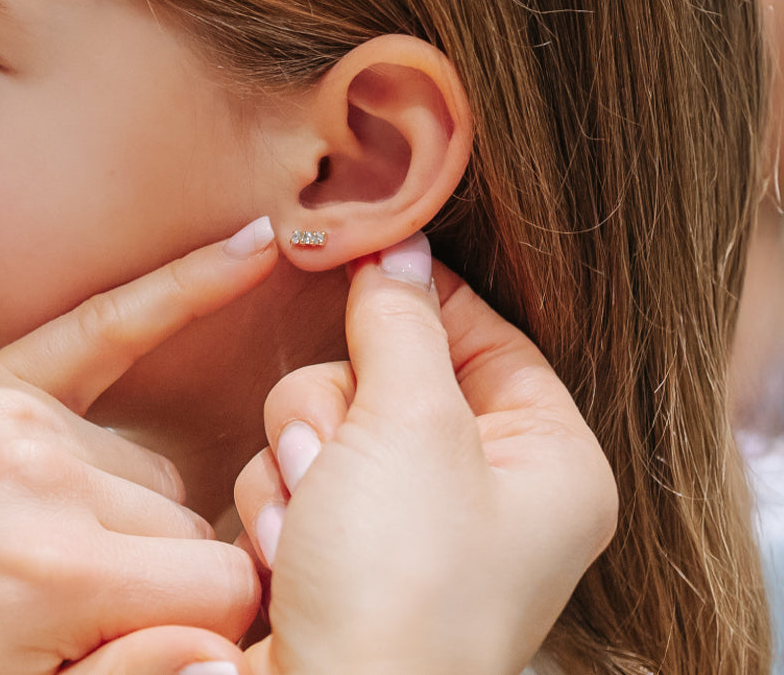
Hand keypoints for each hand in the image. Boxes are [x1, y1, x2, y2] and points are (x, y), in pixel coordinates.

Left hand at [0, 218, 276, 674]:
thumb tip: (224, 654)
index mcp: (49, 577)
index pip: (221, 586)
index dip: (205, 629)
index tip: (165, 646)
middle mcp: (40, 477)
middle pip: (187, 527)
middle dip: (159, 584)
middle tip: (85, 626)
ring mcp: (15, 416)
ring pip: (153, 474)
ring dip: (130, 522)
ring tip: (50, 566)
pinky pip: (110, 324)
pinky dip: (185, 290)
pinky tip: (249, 249)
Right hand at [99, 232, 616, 674]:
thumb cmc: (399, 585)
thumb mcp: (410, 425)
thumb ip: (401, 322)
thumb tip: (401, 242)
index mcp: (544, 457)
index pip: (488, 335)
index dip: (424, 296)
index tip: (366, 257)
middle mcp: (485, 487)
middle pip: (393, 371)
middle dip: (341, 405)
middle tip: (330, 454)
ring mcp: (413, 517)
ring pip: (334, 414)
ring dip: (302, 454)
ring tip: (306, 516)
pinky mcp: (350, 541)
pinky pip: (303, 467)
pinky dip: (282, 498)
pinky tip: (286, 547)